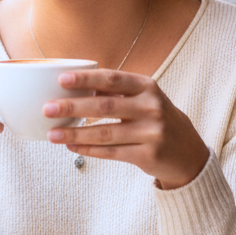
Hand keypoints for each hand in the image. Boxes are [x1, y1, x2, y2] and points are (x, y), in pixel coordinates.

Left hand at [43, 70, 209, 189]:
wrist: (187, 152)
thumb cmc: (155, 119)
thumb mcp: (145, 99)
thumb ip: (116, 93)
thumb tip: (73, 90)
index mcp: (147, 87)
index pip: (112, 79)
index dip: (86, 79)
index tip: (61, 79)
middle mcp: (151, 108)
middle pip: (105, 106)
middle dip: (73, 107)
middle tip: (47, 108)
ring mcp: (151, 133)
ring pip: (104, 133)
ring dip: (75, 134)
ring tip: (52, 134)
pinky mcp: (147, 155)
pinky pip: (111, 153)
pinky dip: (88, 150)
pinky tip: (70, 147)